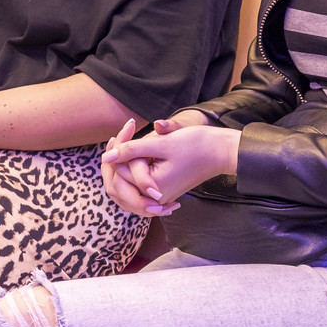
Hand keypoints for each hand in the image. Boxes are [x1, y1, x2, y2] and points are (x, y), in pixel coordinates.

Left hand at [101, 123, 238, 212]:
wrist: (220, 152)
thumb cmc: (195, 145)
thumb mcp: (161, 144)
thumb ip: (131, 150)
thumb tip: (105, 157)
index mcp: (152, 189)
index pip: (121, 169)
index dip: (121, 147)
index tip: (130, 127)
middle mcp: (154, 199)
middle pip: (121, 179)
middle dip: (121, 156)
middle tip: (128, 133)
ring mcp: (159, 197)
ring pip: (128, 183)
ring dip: (126, 164)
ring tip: (132, 141)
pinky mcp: (163, 192)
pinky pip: (138, 186)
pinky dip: (134, 170)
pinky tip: (138, 153)